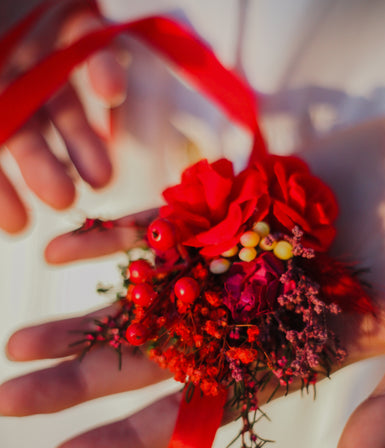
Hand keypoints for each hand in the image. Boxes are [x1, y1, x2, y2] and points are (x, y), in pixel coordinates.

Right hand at [0, 0, 126, 232]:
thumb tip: (8, 215)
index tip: (15, 226)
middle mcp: (4, 65)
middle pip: (22, 123)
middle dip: (42, 165)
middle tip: (63, 202)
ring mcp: (33, 40)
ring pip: (59, 96)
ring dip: (80, 139)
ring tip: (100, 181)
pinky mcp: (71, 13)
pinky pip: (85, 42)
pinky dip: (102, 70)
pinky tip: (110, 95)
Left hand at [2, 114, 384, 447]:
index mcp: (280, 358)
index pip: (193, 414)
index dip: (127, 442)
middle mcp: (244, 316)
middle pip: (148, 361)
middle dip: (78, 382)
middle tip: (8, 397)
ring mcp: (231, 263)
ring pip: (141, 298)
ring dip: (81, 320)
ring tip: (18, 343)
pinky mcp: (230, 209)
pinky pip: (159, 226)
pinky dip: (112, 237)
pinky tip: (60, 249)